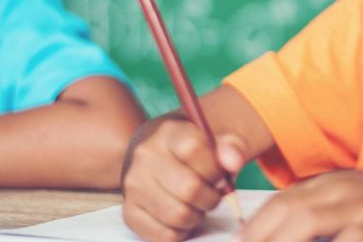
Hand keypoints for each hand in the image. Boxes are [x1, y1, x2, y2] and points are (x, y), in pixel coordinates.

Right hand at [121, 116, 244, 240]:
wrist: (152, 152)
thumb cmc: (190, 147)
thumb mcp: (213, 134)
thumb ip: (232, 144)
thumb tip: (233, 162)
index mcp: (168, 131)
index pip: (193, 148)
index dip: (215, 167)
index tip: (219, 172)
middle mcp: (145, 155)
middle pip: (189, 188)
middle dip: (211, 197)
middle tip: (213, 193)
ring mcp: (133, 184)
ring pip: (177, 215)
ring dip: (197, 216)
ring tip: (198, 204)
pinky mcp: (130, 212)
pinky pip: (164, 235)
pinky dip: (181, 231)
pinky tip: (183, 214)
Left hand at [239, 169, 362, 241]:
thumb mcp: (352, 198)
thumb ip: (320, 211)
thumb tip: (283, 232)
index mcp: (331, 184)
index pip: (281, 202)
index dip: (255, 226)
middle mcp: (342, 192)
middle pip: (289, 212)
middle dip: (261, 237)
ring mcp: (362, 210)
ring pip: (309, 223)